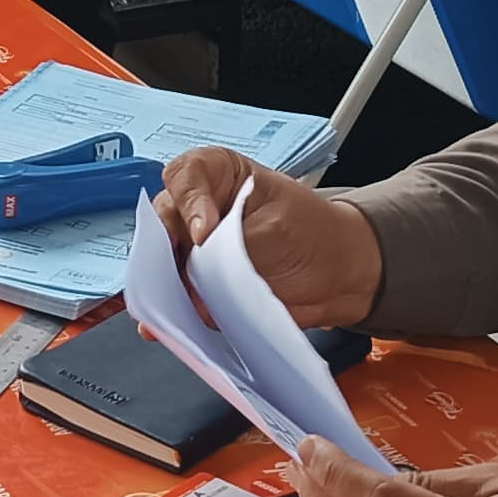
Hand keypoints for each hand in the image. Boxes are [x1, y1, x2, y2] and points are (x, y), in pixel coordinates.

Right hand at [156, 151, 384, 327]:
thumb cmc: (312, 232)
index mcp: (217, 174)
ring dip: (167, 284)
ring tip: (180, 302)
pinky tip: (174, 322)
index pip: (184, 177)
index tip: (204, 232)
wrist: (335, 275)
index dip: (188, 203)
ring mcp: (194, 248)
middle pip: (162, 221)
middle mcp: (197, 208)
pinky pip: (175, 296)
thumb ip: (237, 244)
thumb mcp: (278, 227)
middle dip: (168, 248)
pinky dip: (173, 312)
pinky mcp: (197, 284)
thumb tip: (201, 265)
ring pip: (161, 263)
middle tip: (188, 272)